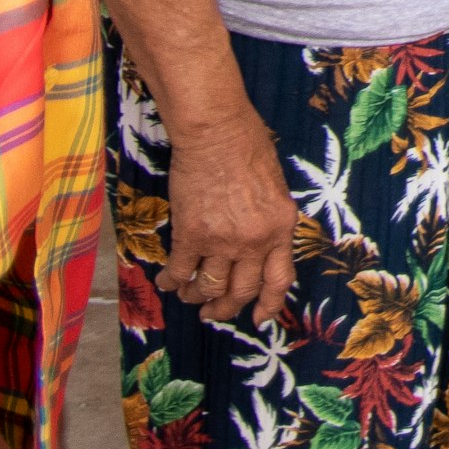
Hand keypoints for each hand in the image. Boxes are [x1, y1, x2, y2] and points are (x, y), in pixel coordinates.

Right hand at [161, 107, 298, 329]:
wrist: (216, 130)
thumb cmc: (248, 146)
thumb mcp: (276, 187)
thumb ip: (271, 220)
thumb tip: (262, 245)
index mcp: (282, 227)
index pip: (280, 279)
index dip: (270, 305)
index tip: (259, 318)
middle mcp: (255, 240)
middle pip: (242, 291)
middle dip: (227, 308)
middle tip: (214, 313)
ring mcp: (223, 241)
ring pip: (209, 287)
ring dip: (197, 297)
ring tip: (189, 296)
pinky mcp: (191, 234)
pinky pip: (180, 271)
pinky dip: (172, 281)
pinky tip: (166, 282)